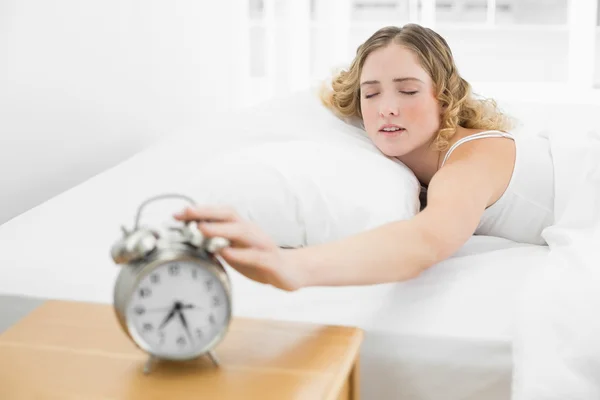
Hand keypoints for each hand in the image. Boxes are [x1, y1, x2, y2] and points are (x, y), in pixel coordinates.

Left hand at [173, 205, 303, 290]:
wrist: (290, 271)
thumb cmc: (258, 259)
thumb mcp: (234, 251)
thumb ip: (216, 245)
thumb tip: (190, 240)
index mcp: (241, 228)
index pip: (219, 213)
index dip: (199, 211)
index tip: (178, 213)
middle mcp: (251, 231)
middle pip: (229, 214)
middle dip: (206, 212)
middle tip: (186, 213)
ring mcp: (262, 244)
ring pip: (241, 231)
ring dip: (220, 229)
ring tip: (202, 229)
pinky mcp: (270, 259)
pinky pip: (254, 254)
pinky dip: (240, 253)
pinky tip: (226, 253)